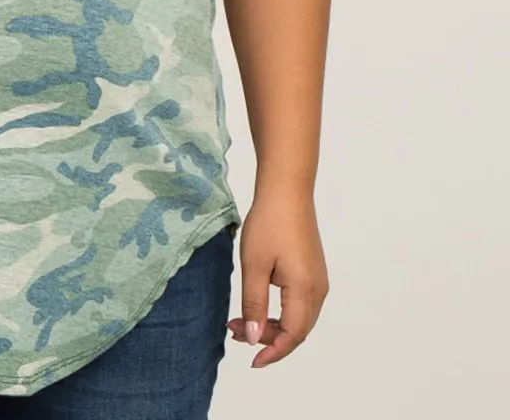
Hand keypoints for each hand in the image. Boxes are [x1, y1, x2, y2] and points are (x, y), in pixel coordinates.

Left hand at [227, 189, 328, 367]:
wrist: (287, 190)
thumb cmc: (269, 224)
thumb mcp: (254, 265)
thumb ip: (253, 303)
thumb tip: (252, 337)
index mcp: (305, 291)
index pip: (292, 336)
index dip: (272, 352)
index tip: (251, 361)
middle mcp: (318, 290)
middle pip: (297, 330)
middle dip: (267, 338)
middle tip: (234, 332)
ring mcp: (318, 280)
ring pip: (298, 318)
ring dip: (272, 325)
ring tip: (241, 321)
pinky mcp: (312, 270)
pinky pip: (300, 304)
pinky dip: (279, 312)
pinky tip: (259, 304)